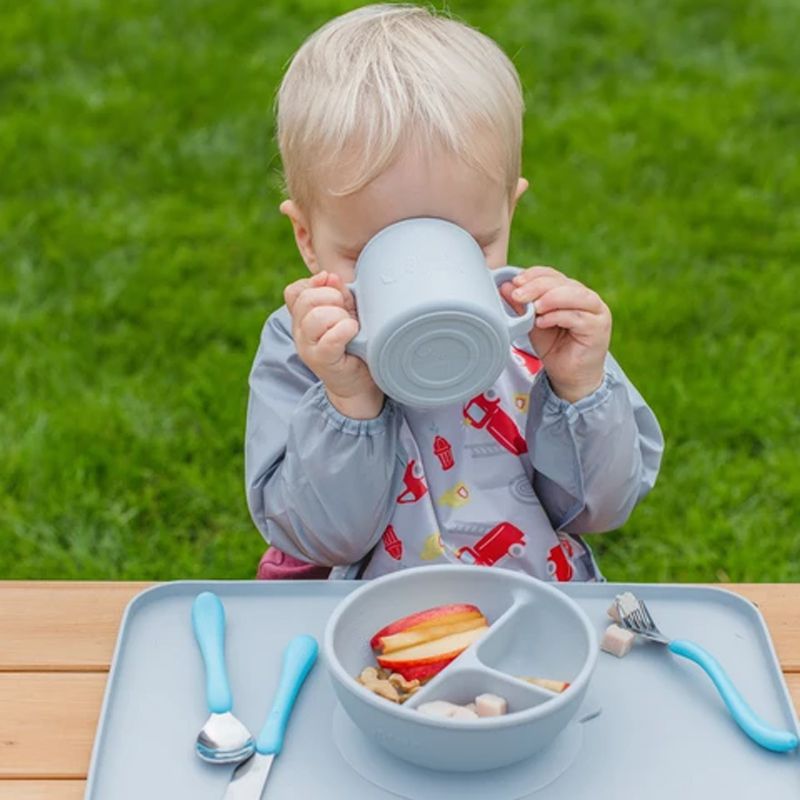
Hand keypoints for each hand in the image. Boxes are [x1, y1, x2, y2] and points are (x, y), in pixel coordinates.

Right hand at [284, 271, 383, 418]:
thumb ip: (337, 294)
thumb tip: (329, 276)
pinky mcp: (321, 360)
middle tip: (347, 312)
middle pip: (306, 299)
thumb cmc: (354, 346)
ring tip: (350, 326)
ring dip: (340, 316)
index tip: (335, 290)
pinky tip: (353, 334)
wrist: (358, 384)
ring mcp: (307, 347)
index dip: (315, 284)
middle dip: (332, 299)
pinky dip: (346, 330)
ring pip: (317, 317)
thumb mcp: (345, 313)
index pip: (295, 291)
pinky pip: (330, 337)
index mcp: (302, 317)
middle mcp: (300, 331)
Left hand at [499, 266, 610, 402]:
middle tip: (518, 295)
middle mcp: (585, 297)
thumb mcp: (532, 323)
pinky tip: (542, 322)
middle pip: (562, 282)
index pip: (552, 275)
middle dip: (536, 286)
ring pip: (574, 294)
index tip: (515, 283)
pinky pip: (578, 316)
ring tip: (533, 307)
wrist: (569, 377)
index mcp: (570, 292)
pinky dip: (558, 316)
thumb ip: (522, 305)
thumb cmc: (554, 348)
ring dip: (550, 298)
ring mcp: (595, 311)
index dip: (533, 275)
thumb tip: (506, 286)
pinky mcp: (599, 327)